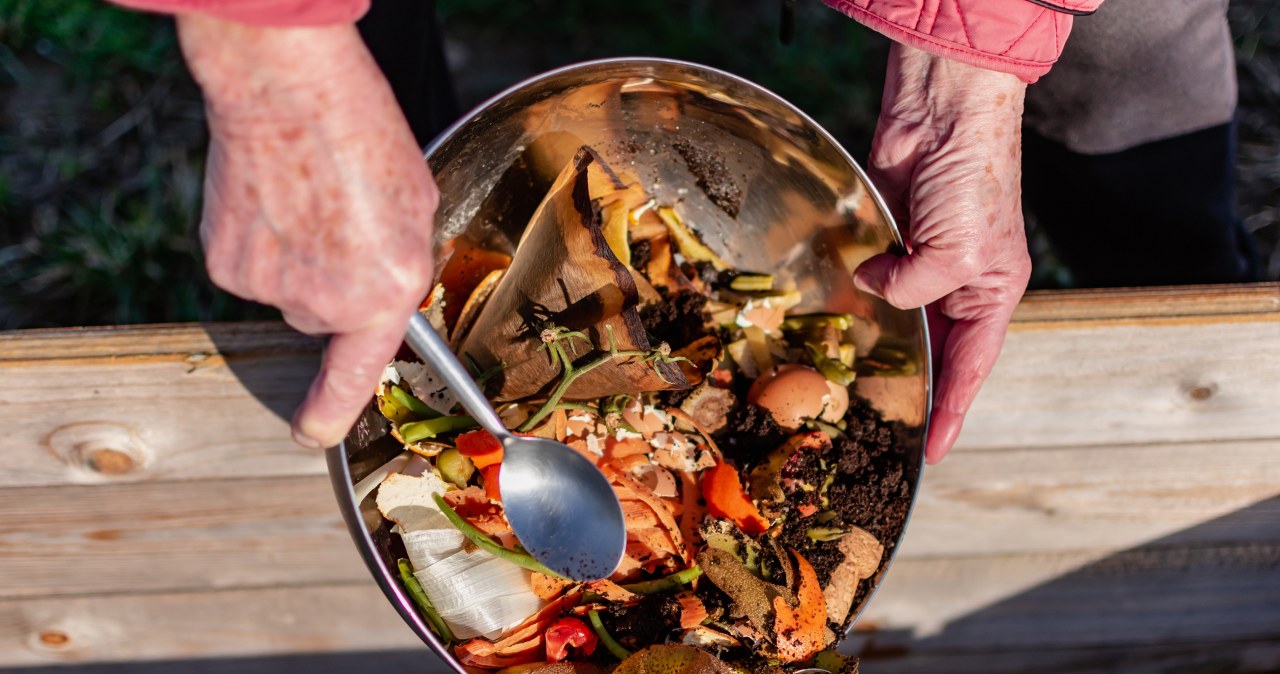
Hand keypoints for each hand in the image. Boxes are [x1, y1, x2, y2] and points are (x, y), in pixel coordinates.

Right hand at [177, 15, 437, 447]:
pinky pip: (250, 268)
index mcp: (388, 291)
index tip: (313, 435)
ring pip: (286, 290)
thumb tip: (382, 289)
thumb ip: (402, 264)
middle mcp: (329, 302)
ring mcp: (273, 288)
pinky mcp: (227, 265)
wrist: (288, 90)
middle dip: (332, 281)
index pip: (360, 375)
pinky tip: (271, 198)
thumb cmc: (363, 135)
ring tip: (306, 198)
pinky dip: (258, 241)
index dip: (334, 413)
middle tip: (339, 221)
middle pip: (324, 317)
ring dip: (295, 257)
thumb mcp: (416, 207)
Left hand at [858, 43, 1030, 463]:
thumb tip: (875, 289)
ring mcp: (923, 259)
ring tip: (854, 388)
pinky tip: (838, 323)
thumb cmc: (971, 179)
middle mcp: (960, 281)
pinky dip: (857, 299)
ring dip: (879, 344)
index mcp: (993, 292)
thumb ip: (913, 290)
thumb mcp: (956, 253)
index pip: (972, 367)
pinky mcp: (889, 237)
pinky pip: (872, 280)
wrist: (942, 112)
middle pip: (934, 348)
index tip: (932, 450)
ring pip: (899, 318)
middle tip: (883, 429)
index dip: (952, 410)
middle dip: (913, 385)